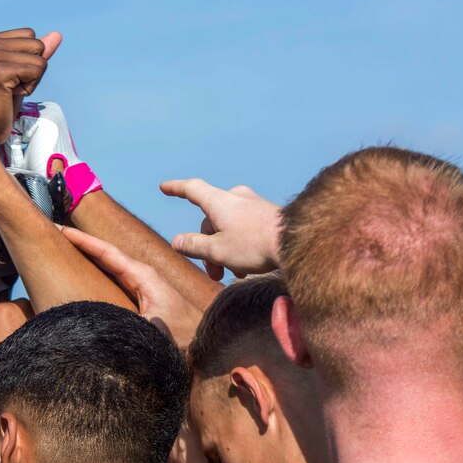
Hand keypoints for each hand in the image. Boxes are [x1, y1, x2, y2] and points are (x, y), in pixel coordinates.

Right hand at [0, 28, 61, 144]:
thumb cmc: (2, 102)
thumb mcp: (21, 72)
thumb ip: (36, 52)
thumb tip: (57, 35)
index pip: (30, 35)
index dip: (28, 59)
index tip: (9, 77)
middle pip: (37, 44)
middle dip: (32, 68)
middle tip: (11, 86)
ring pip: (39, 59)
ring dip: (32, 79)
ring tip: (10, 91)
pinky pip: (37, 71)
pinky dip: (30, 88)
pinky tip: (11, 96)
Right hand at [63, 226, 203, 349]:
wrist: (206, 343)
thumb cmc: (184, 337)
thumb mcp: (153, 332)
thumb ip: (127, 326)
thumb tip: (100, 324)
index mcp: (143, 276)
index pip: (107, 252)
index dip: (83, 240)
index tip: (61, 229)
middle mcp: (142, 275)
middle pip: (105, 251)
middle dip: (81, 240)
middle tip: (55, 230)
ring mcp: (143, 283)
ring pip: (110, 261)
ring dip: (88, 252)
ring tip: (65, 243)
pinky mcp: (143, 294)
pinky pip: (115, 274)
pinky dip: (98, 265)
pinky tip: (86, 266)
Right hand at [160, 179, 280, 280]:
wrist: (298, 242)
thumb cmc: (254, 245)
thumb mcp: (217, 250)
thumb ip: (194, 245)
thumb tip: (176, 240)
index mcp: (219, 202)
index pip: (192, 189)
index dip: (176, 189)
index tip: (164, 187)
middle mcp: (235, 198)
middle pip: (210, 220)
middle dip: (207, 247)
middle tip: (214, 274)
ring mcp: (252, 205)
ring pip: (228, 226)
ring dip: (224, 249)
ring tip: (232, 275)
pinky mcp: (266, 214)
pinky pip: (244, 228)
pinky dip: (239, 245)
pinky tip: (247, 267)